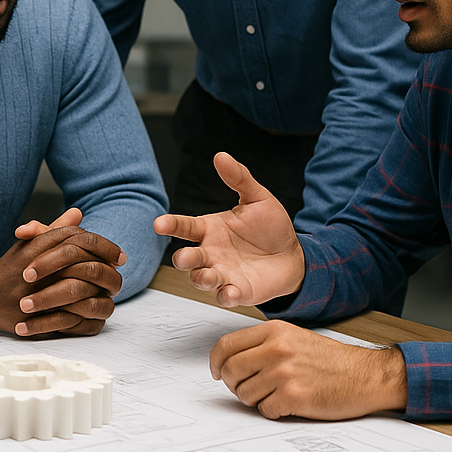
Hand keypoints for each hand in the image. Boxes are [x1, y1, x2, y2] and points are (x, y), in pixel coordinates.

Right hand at [0, 212, 124, 336]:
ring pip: (81, 291)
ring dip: (98, 291)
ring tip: (110, 290)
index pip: (78, 239)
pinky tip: (95, 308)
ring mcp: (36, 295)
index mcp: (37, 248)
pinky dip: (85, 312)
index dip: (103, 245)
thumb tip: (78, 213)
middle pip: (83, 264)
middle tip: (119, 269)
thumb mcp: (31, 243)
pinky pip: (70, 317)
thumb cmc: (11, 267)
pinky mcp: (36, 318)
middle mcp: (37, 270)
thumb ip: (55, 229)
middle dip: (106, 266)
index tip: (118, 253)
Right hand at [153, 152, 305, 306]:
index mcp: (209, 229)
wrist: (293, 255)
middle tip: (185, 257)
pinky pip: (225, 297)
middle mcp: (210, 252)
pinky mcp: (237, 292)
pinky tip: (231, 292)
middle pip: (186, 257)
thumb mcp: (257, 199)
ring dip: (201, 279)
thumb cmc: (271, 227)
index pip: (183, 226)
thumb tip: (221, 155)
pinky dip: (225, 296)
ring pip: (200, 279)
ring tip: (209, 275)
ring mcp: (221, 273)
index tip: (158, 224)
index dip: (170, 224)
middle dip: (183, 259)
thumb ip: (239, 179)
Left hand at [210, 320, 407, 419]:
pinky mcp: (294, 396)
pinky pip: (264, 410)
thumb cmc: (330, 359)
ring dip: (255, 399)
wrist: (365, 375)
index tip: (216, 371)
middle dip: (233, 384)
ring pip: (244, 393)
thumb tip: (230, 360)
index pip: (226, 345)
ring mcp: (284, 373)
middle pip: (230, 371)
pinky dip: (272, 411)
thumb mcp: (293, 337)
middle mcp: (276, 349)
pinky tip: (287, 403)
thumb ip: (262, 344)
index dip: (216, 362)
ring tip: (274, 394)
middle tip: (246, 388)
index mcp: (273, 331)